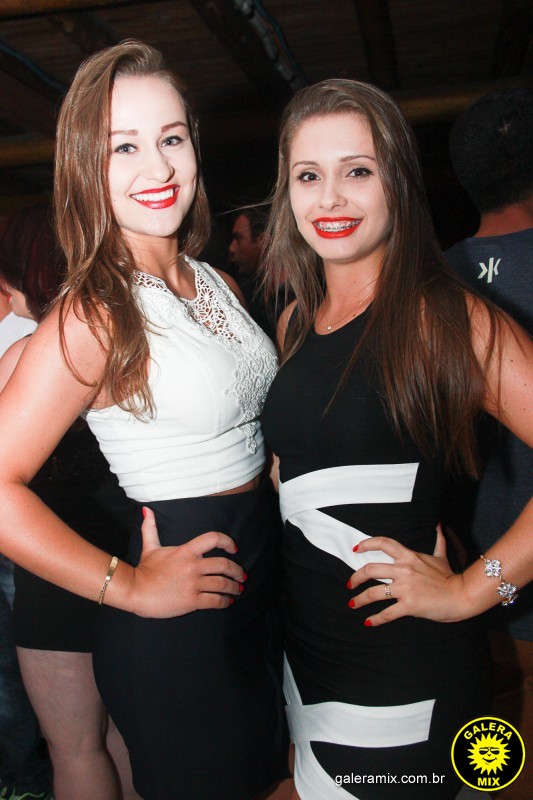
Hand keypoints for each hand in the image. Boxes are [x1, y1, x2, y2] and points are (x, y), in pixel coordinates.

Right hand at [129, 507, 244, 617]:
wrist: (135, 590)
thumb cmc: (144, 569)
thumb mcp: (150, 546)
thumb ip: (151, 528)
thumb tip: (146, 510)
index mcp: (186, 550)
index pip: (213, 538)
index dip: (228, 541)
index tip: (234, 549)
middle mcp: (193, 566)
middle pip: (224, 565)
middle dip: (237, 571)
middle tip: (242, 576)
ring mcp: (193, 584)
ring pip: (222, 584)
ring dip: (234, 588)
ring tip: (238, 590)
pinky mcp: (191, 601)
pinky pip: (214, 601)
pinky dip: (224, 602)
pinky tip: (227, 602)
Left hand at [346, 526, 466, 624]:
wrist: (461, 594)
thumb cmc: (450, 576)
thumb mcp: (441, 556)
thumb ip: (437, 541)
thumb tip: (439, 526)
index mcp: (409, 556)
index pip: (383, 543)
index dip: (366, 544)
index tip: (355, 549)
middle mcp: (403, 570)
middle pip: (370, 569)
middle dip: (355, 577)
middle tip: (349, 584)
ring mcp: (405, 588)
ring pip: (374, 593)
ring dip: (360, 599)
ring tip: (353, 603)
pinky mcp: (409, 605)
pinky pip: (387, 613)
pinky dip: (375, 619)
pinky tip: (368, 622)